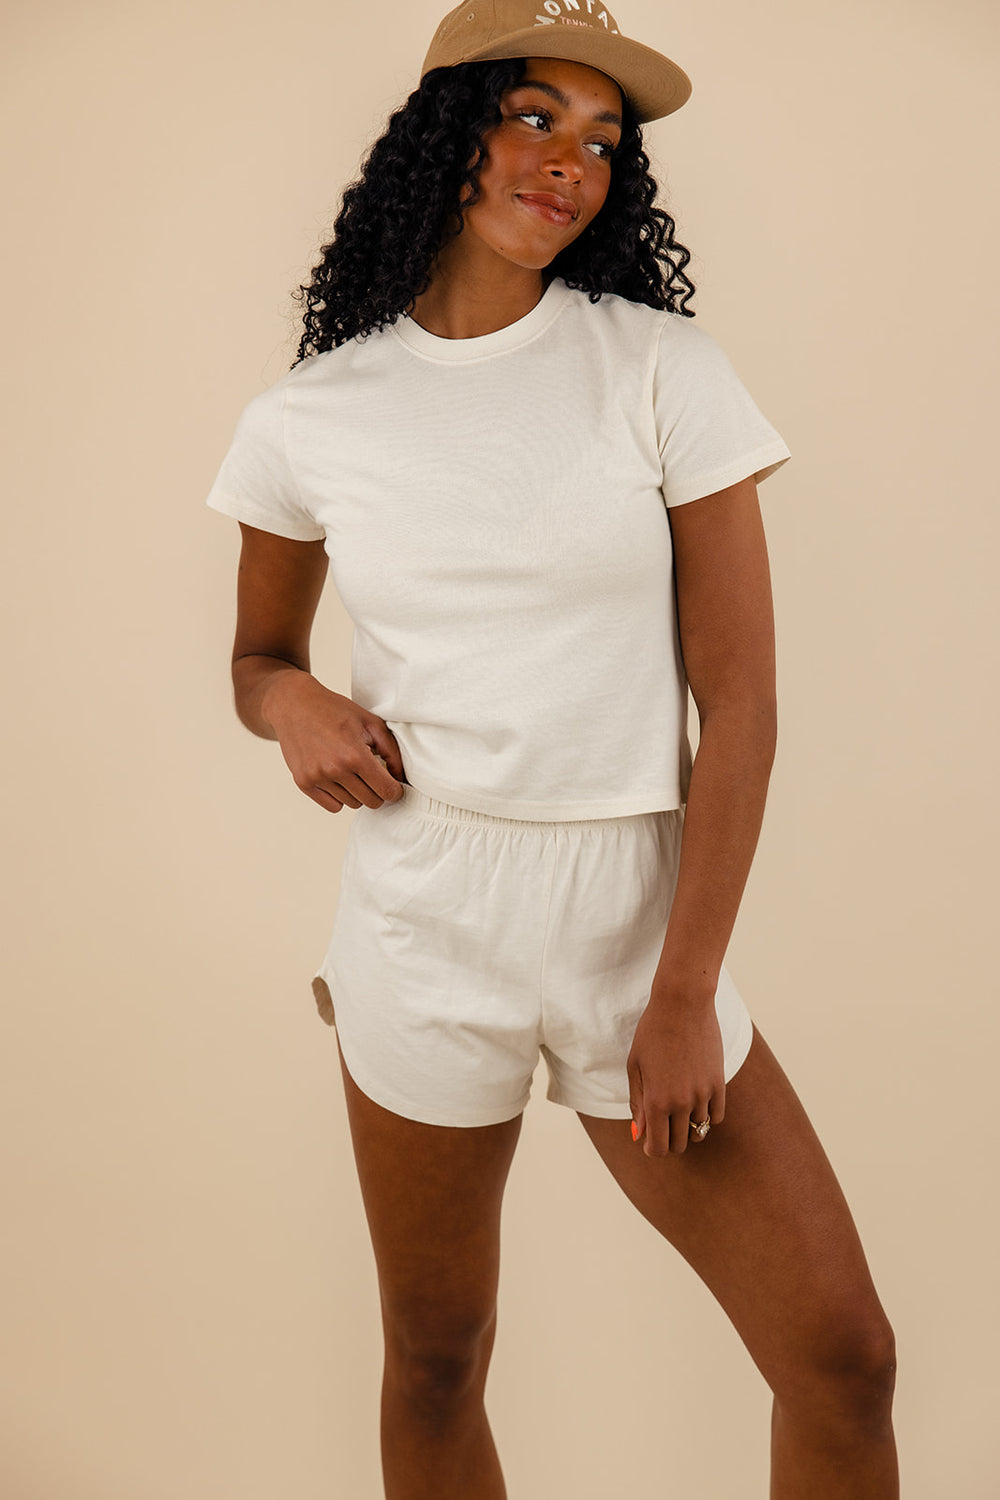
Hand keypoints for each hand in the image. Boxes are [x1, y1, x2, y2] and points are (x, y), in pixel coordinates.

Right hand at [262, 672, 406, 813]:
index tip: (394, 784)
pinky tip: (338, 778)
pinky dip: (339, 797)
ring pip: (352, 804)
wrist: (294, 704)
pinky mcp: (303, 783)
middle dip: (377, 791)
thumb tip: (401, 778)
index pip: (387, 791)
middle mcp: (335, 770)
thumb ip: (392, 752)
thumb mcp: (371, 722)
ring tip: (352, 770)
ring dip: (357, 792)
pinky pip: (332, 806)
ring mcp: (317, 778)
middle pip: (372, 802)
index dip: (395, 790)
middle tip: (373, 775)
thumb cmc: (334, 710)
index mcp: (355, 754)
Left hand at [626, 983, 724, 1156]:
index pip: (658, 1147)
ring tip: (678, 1111)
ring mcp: (703, 1094)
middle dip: (669, 1140)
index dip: (652, 1149)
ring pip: (699, 1131)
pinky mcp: (719, 1083)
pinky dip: (706, 1117)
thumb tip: (639, 1133)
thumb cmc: (652, 1032)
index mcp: (656, 1101)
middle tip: (662, 1126)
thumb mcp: (636, 1066)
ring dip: (688, 1127)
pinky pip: (717, 1116)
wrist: (683, 1004)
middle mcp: (682, 1102)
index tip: (649, 1142)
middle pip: (680, 1144)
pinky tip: (696, 1105)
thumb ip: (637, 1102)